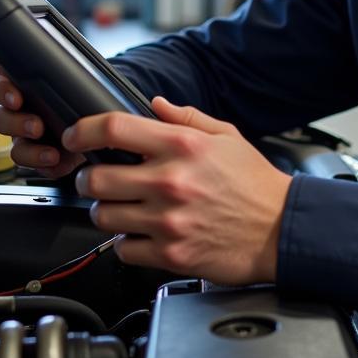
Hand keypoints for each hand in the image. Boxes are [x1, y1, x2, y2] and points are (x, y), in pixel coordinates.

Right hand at [0, 64, 84, 178]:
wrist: (102, 121)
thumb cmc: (84, 96)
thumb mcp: (75, 77)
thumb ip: (60, 68)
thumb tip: (56, 57)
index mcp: (22, 88)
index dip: (1, 90)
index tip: (16, 96)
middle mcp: (20, 114)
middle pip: (0, 118)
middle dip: (16, 123)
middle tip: (36, 125)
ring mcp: (27, 139)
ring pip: (14, 147)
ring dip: (31, 151)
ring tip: (50, 151)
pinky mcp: (39, 159)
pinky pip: (33, 166)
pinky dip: (44, 164)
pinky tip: (58, 160)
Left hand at [64, 97, 292, 284]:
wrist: (282, 229)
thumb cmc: (256, 185)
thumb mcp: (227, 137)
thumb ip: (188, 118)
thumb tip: (155, 104)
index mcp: (182, 146)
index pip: (113, 128)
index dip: (83, 131)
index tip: (75, 137)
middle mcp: (170, 181)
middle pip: (96, 178)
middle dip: (90, 179)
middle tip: (99, 180)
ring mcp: (168, 220)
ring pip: (103, 216)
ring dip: (107, 211)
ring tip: (124, 209)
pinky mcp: (170, 253)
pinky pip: (124, 249)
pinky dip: (128, 243)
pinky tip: (144, 233)